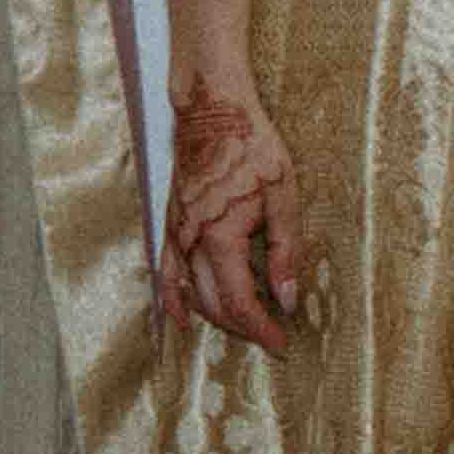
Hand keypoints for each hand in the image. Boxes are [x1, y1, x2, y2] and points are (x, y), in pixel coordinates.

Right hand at [166, 87, 310, 343]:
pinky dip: (173, 299)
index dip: (261, 329)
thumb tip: (287, 298)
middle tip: (271, 339)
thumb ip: (286, 248)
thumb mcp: (283, 193)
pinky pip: (166, 271)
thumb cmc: (252, 144)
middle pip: (214, 305)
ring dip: (215, 317)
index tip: (281, 345)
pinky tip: (182, 318)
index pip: (240, 303)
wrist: (212, 109)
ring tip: (243, 330)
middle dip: (243, 328)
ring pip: (190, 293)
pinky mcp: (171, 223)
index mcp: (221, 238)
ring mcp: (176, 233)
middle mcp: (191, 242)